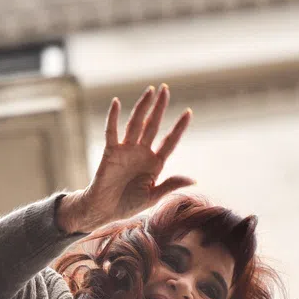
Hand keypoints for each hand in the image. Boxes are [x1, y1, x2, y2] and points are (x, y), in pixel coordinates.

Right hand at [59, 84, 192, 232]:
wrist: (105, 210)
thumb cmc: (128, 204)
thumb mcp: (153, 196)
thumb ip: (170, 185)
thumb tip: (193, 180)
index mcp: (155, 163)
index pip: (170, 141)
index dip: (179, 128)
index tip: (188, 112)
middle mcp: (142, 152)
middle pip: (153, 125)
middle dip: (160, 107)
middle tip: (166, 88)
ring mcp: (126, 150)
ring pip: (136, 123)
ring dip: (143, 107)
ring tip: (150, 91)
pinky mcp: (110, 151)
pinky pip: (112, 131)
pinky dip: (113, 117)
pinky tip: (117, 103)